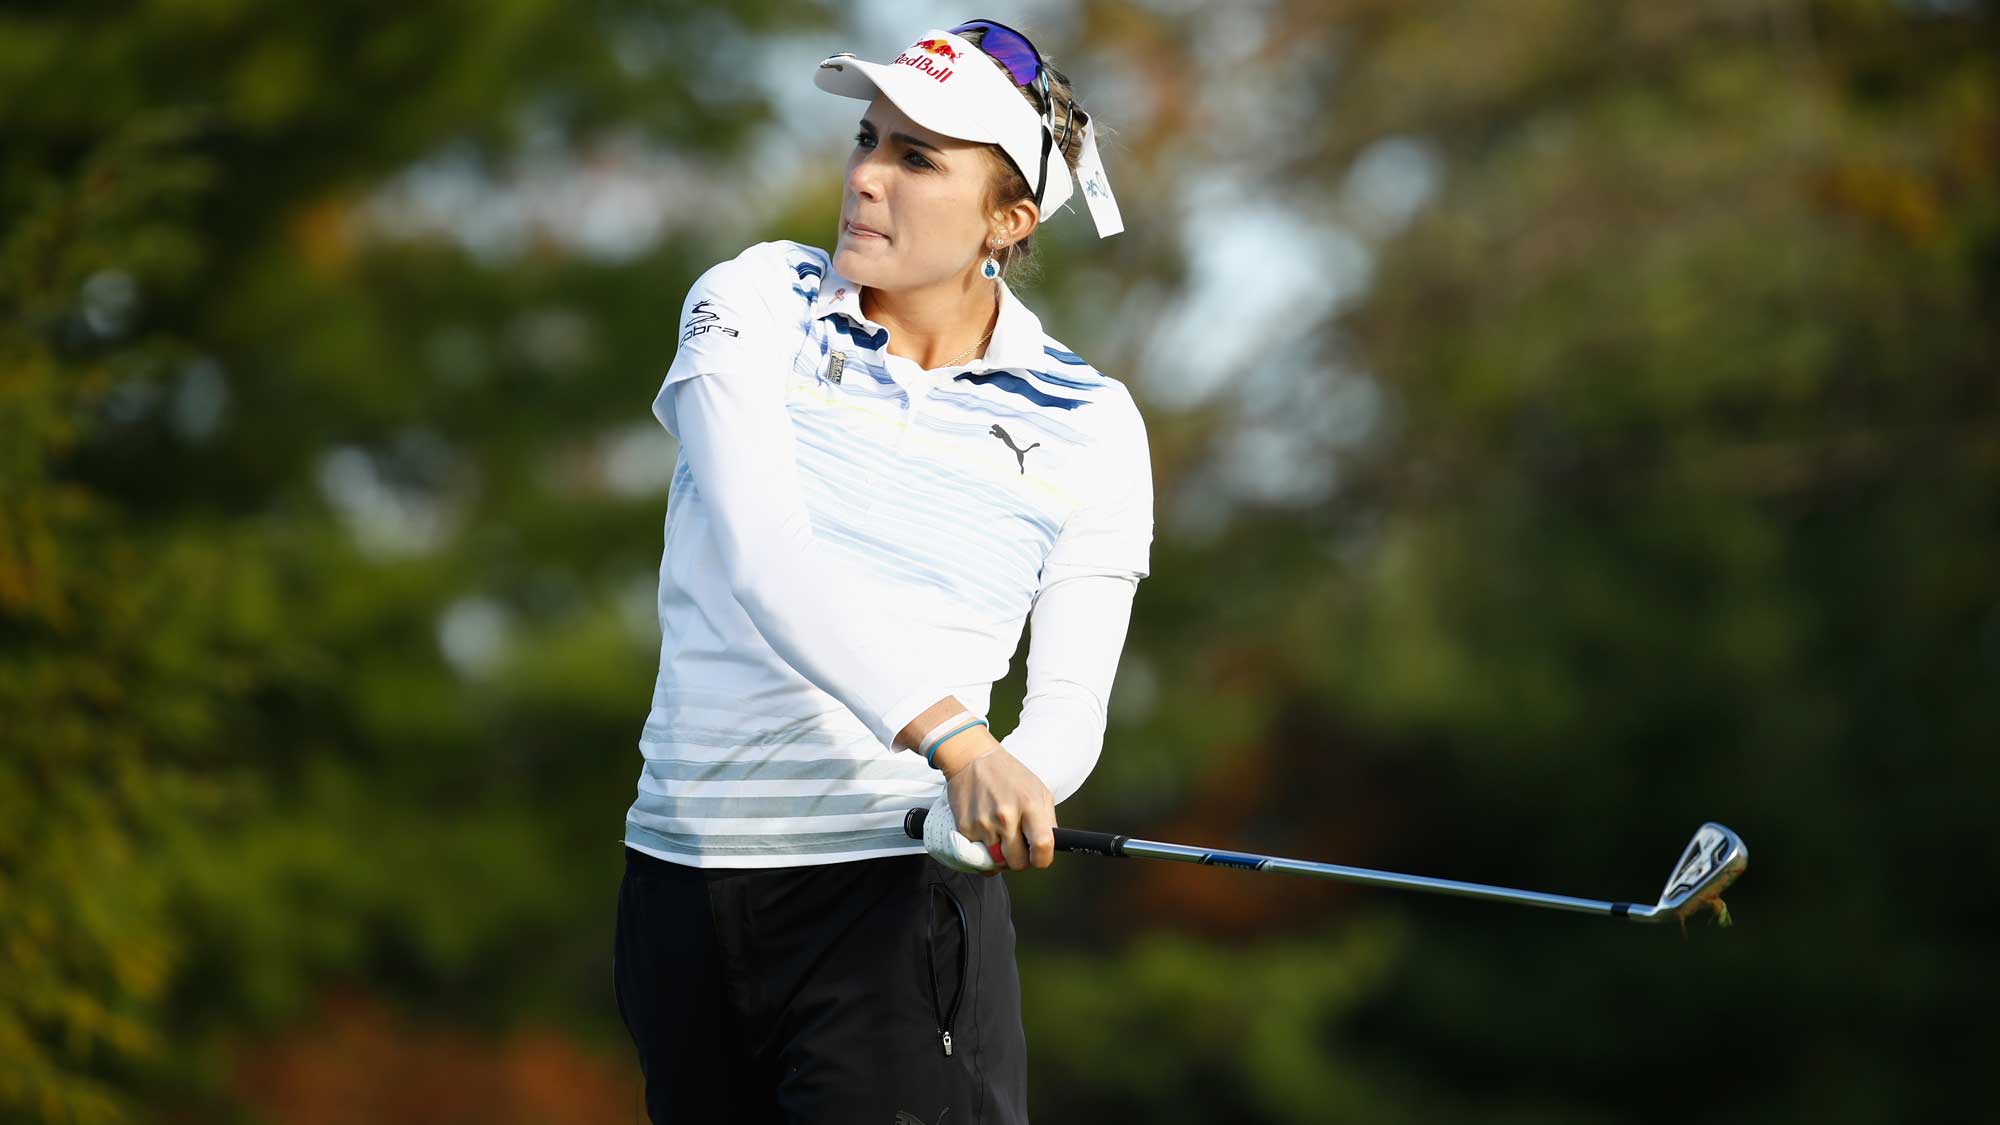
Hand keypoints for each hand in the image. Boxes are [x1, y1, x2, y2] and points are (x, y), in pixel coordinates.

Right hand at [934, 727, 1055, 872]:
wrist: (972, 758)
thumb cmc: (1008, 774)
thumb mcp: (1038, 790)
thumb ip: (1047, 821)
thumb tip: (1049, 847)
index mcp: (1029, 805)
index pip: (1042, 846)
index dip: (1043, 859)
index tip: (1039, 858)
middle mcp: (1006, 816)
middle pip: (1017, 863)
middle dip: (1020, 859)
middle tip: (1017, 846)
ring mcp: (984, 823)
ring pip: (996, 861)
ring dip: (999, 853)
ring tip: (999, 832)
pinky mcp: (965, 828)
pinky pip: (977, 854)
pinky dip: (982, 847)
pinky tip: (984, 827)